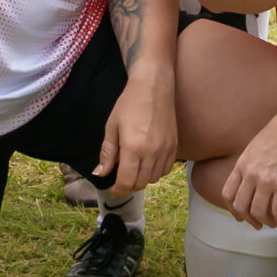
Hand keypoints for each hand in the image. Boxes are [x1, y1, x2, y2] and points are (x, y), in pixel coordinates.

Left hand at [94, 67, 177, 196]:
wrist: (153, 86)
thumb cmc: (129, 104)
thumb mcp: (112, 127)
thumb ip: (107, 153)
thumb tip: (101, 173)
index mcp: (133, 148)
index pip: (127, 181)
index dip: (118, 190)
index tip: (114, 190)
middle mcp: (152, 152)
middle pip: (141, 183)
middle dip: (129, 185)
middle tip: (121, 178)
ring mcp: (166, 150)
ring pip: (154, 179)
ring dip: (142, 179)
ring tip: (134, 168)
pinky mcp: (175, 146)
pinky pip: (166, 170)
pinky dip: (155, 172)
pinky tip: (147, 163)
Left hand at [219, 94, 276, 230]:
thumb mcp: (256, 146)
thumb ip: (251, 163)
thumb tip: (252, 179)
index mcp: (242, 164)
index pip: (228, 193)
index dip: (233, 209)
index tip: (240, 216)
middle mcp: (250, 174)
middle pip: (241, 206)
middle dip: (249, 219)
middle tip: (258, 224)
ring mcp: (266, 180)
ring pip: (258, 212)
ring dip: (265, 222)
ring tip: (272, 224)